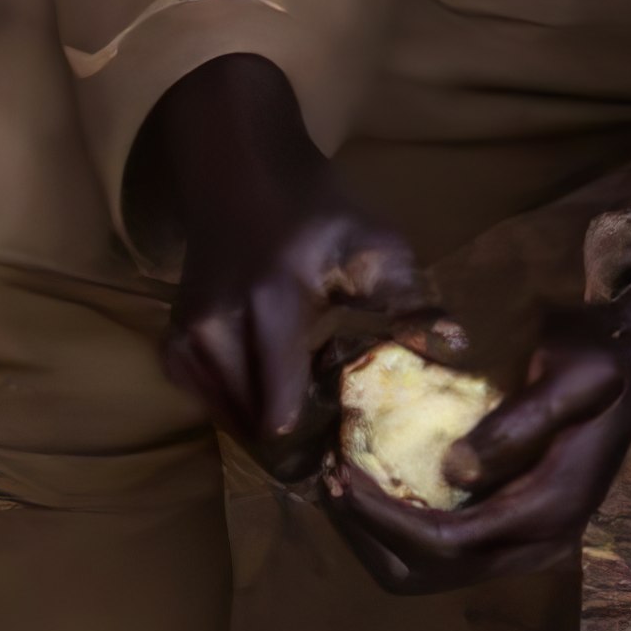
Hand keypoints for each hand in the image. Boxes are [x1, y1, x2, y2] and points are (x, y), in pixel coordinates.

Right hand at [140, 54, 420, 457]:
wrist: (242, 172)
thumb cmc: (317, 210)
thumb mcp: (375, 243)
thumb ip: (410, 299)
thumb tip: (457, 345)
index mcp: (271, 301)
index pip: (281, 395)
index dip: (317, 436)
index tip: (347, 458)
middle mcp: (214, 325)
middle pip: (254, 414)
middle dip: (294, 441)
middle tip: (335, 457)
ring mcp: (185, 334)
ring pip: (228, 413)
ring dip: (265, 425)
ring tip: (309, 436)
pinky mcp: (173, 339)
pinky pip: (202, 398)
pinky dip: (235, 408)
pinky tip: (269, 405)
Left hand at [325, 271, 630, 597]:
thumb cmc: (600, 363)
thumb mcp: (573, 375)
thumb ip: (519, 423)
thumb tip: (454, 471)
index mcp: (550, 511)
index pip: (448, 542)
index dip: (383, 518)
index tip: (340, 472)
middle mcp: (537, 546)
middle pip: (426, 573)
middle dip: (366, 534)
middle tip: (329, 481)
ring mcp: (525, 548)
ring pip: (424, 574)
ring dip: (373, 538)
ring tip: (340, 485)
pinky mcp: (510, 536)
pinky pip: (438, 554)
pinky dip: (393, 530)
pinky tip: (372, 487)